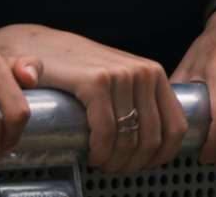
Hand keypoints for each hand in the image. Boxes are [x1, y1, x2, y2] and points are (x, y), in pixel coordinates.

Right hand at [0, 25, 184, 172]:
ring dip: (116, 162)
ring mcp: (121, 75)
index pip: (176, 126)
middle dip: (134, 164)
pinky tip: (92, 156)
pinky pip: (106, 131)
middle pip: (152, 139)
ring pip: (130, 139)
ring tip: (103, 163)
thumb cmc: (79, 70)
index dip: (163, 155)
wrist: (38, 47)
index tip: (144, 167)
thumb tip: (161, 140)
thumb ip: (140, 102)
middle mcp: (143, 72)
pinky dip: (100, 152)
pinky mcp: (96, 82)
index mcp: (154, 74)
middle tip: (115, 168)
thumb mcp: (119, 81)